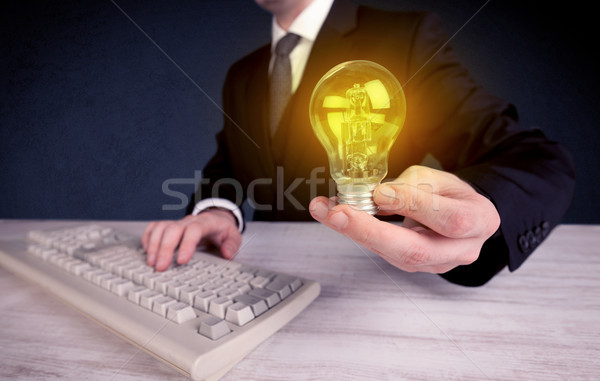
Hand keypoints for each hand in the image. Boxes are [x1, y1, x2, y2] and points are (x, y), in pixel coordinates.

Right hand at [142, 209, 241, 270]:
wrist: (216, 218)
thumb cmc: (222, 230)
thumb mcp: (234, 236)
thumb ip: (232, 245)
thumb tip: (226, 254)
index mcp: (206, 223)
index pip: (194, 230)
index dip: (186, 244)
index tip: (181, 261)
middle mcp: (189, 221)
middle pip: (173, 229)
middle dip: (165, 248)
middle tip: (160, 267)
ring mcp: (177, 222)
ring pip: (161, 228)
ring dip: (154, 245)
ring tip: (151, 263)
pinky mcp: (169, 225)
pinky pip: (154, 227)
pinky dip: (148, 238)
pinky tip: (147, 251)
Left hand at [309, 166, 499, 273]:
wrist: (463, 217)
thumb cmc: (453, 196)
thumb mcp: (442, 179)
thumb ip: (414, 186)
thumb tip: (380, 196)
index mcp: (480, 221)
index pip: (449, 220)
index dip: (414, 206)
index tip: (381, 193)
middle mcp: (459, 250)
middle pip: (414, 251)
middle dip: (370, 232)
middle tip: (336, 214)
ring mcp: (435, 264)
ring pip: (393, 254)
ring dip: (354, 232)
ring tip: (324, 210)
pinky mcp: (413, 266)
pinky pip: (383, 251)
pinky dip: (358, 232)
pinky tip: (335, 216)